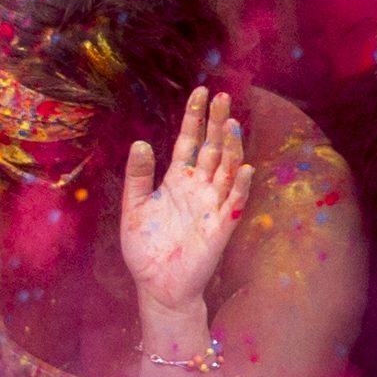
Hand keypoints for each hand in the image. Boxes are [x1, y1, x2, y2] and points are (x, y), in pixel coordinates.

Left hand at [119, 85, 246, 319]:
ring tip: (231, 125)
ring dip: (231, 148)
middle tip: (222, 97)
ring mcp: (212, 205)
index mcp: (176, 180)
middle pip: (212, 149)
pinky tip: (243, 168)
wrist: (157, 284)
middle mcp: (198, 188)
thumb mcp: (133, 207)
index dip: (194, 118)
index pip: (188, 142)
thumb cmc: (146, 247)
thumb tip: (139, 143)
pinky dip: (238, 185)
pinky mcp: (220, 227)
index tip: (200, 91)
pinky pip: (233, 203)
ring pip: (226, 170)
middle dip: (217, 123)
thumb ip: (138, 176)